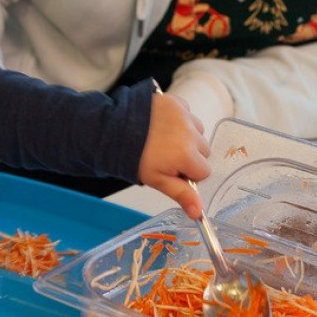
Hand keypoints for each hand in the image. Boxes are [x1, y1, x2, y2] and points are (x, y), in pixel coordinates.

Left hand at [137, 92, 210, 218]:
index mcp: (187, 155)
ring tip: (163, 140)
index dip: (188, 174)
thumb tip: (199, 213)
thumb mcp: (157, 180)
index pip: (203, 171)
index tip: (172, 171)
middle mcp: (191, 133)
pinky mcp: (177, 103)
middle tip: (166, 156)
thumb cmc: (134, 157)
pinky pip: (188, 114)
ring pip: (198, 132)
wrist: (113, 131)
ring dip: (186, 137)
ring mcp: (185, 116)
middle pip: (203, 151)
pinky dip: (180, 120)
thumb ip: (181, 194)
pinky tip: (162, 126)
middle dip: (189, 156)